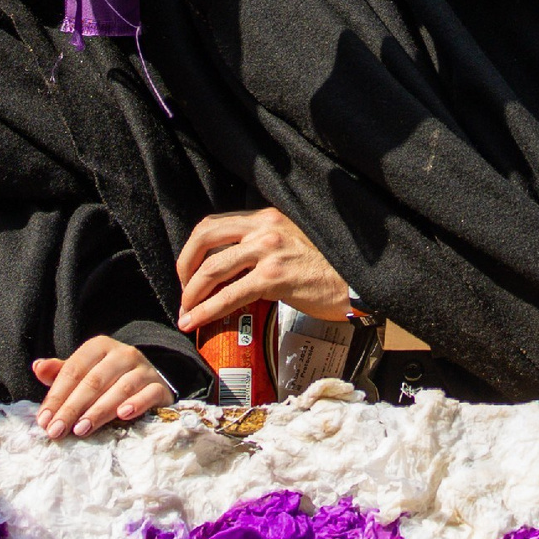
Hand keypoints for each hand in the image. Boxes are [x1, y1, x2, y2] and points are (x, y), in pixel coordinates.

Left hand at [30, 335, 172, 435]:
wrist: (149, 385)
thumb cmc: (109, 381)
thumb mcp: (84, 374)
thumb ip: (61, 372)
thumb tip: (37, 367)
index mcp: (100, 346)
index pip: (74, 370)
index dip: (57, 395)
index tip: (44, 420)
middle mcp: (123, 353)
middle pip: (93, 381)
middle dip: (72, 408)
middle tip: (57, 431)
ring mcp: (144, 368)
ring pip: (120, 388)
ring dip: (99, 410)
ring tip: (81, 429)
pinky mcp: (160, 386)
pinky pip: (148, 393)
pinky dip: (136, 404)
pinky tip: (122, 415)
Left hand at [175, 207, 350, 329]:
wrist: (355, 282)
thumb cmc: (323, 268)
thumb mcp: (289, 243)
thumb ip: (259, 246)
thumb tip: (225, 271)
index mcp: (265, 217)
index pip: (213, 225)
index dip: (192, 249)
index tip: (188, 271)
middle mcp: (264, 228)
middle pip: (204, 239)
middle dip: (184, 267)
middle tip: (183, 291)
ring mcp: (269, 251)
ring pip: (213, 269)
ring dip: (191, 293)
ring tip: (186, 312)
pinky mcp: (275, 278)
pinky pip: (230, 295)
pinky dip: (207, 310)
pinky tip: (196, 321)